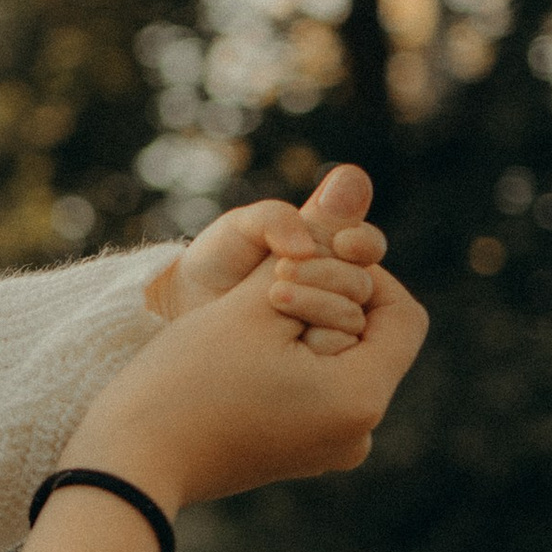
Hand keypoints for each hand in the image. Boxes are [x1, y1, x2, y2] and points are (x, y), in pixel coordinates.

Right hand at [7, 262, 426, 551]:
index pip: (402, 314)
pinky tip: (245, 353)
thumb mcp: (254, 303)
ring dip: (305, 325)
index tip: (303, 262)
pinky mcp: (300, 453)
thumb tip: (356, 193)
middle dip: (327, 298)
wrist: (131, 463)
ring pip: (340, 358)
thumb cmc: (188, 380)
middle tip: (266, 291)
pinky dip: (292, 359)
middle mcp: (359, 433)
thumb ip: (312, 250)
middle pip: (371, 336)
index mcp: (361, 400)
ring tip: (251, 318)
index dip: (363, 272)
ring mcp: (329, 448)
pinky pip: (317, 388)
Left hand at [144, 162, 383, 353]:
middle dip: (336, 276)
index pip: (368, 248)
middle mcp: (340, 296)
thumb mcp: (242, 231)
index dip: (363, 244)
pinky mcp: (318, 370)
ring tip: (275, 298)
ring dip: (325, 309)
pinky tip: (290, 336)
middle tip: (288, 270)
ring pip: (356, 326)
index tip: (343, 242)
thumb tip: (349, 181)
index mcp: (334, 255)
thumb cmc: (217, 262)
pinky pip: (337, 362)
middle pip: (367, 288)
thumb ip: (286, 213)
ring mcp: (329, 335)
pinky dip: (317, 346)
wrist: (183, 314)